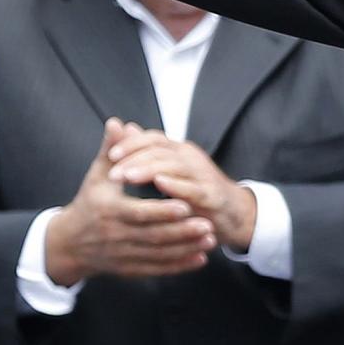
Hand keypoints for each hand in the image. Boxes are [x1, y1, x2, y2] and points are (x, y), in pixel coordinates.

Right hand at [45, 119, 217, 286]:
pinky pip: (157, 269)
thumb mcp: (97, 176)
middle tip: (208, 224)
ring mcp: (122, 255)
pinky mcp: (128, 269)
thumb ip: (111, 150)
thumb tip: (117, 123)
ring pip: (158, 255)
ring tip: (211, 238)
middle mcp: (115, 236)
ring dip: (185, 248)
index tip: (186, 205)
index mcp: (109, 210)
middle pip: (153, 236)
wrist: (69, 244)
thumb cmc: (88, 203)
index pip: (138, 213)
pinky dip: (179, 265)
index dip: (162, 211)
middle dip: (182, 232)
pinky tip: (200, 258)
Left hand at [108, 124, 257, 251]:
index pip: (153, 138)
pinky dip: (175, 184)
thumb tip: (125, 130)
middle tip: (112, 172)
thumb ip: (148, 154)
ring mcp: (202, 174)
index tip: (110, 155)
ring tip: (126, 177)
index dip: (131, 144)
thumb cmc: (197, 194)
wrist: (233, 214)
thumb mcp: (171, 173)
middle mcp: (190, 158)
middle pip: (160, 150)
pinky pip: (193, 187)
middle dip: (133, 159)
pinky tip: (159, 184)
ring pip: (173, 164)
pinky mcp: (212, 194)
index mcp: (178, 151)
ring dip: (147, 169)